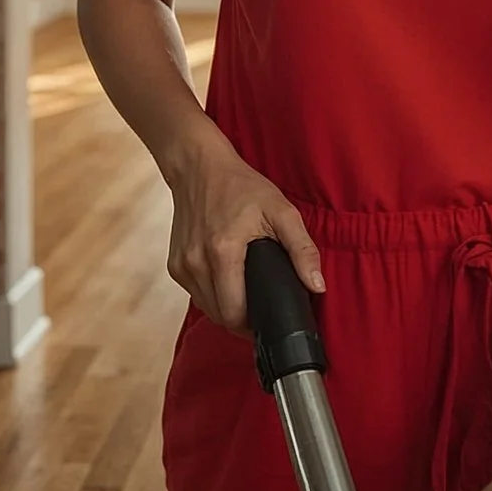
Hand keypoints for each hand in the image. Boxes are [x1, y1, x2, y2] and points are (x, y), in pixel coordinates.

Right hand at [164, 143, 323, 333]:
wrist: (199, 167)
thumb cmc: (241, 186)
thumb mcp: (282, 211)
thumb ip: (302, 250)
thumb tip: (317, 286)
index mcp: (222, 252)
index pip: (234, 313)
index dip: (254, 324)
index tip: (270, 319)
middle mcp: (196, 262)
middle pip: (220, 316)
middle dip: (242, 319)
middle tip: (263, 308)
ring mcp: (181, 265)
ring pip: (206, 308)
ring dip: (226, 309)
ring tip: (247, 295)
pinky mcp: (174, 265)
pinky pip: (196, 294)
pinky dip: (212, 295)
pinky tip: (227, 282)